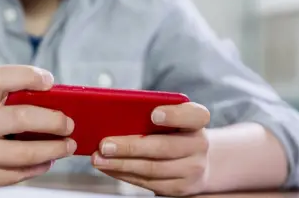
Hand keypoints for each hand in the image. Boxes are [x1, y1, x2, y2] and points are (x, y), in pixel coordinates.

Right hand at [0, 65, 76, 188]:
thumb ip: (7, 99)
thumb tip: (54, 102)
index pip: (1, 78)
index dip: (29, 75)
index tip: (49, 81)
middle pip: (23, 118)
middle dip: (55, 121)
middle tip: (69, 123)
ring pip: (26, 153)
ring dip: (55, 149)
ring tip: (68, 145)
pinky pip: (19, 174)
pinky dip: (40, 167)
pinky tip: (47, 160)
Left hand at [92, 103, 209, 196]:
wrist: (196, 158)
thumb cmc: (173, 129)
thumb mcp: (169, 115)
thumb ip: (148, 111)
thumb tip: (112, 113)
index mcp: (197, 120)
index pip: (194, 115)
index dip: (174, 115)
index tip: (153, 114)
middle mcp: (199, 145)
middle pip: (164, 147)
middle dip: (130, 147)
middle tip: (105, 144)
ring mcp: (192, 169)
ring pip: (152, 169)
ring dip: (120, 164)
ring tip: (99, 158)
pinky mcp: (179, 187)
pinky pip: (148, 182)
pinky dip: (124, 174)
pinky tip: (108, 167)